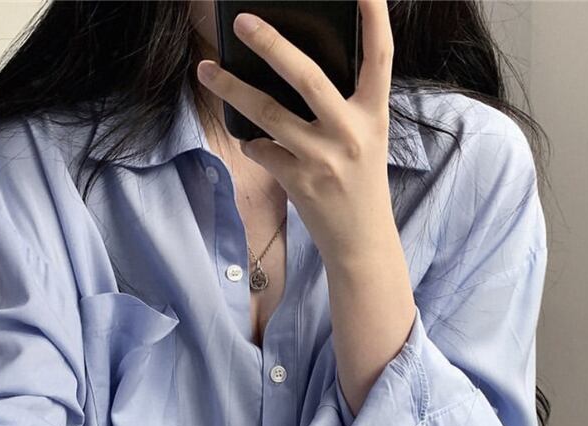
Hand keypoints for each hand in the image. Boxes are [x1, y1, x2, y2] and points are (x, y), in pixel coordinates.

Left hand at [196, 0, 397, 270]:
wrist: (361, 241)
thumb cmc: (360, 185)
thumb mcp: (365, 140)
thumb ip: (342, 108)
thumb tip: (290, 74)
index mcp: (373, 115)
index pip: (380, 57)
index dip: (375, 18)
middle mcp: (350, 132)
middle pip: (307, 76)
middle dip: (270, 44)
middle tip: (241, 22)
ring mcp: (322, 158)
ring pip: (267, 113)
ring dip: (232, 89)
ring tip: (206, 71)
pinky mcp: (298, 181)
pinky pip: (262, 150)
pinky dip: (252, 144)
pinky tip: (253, 143)